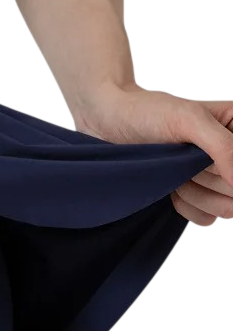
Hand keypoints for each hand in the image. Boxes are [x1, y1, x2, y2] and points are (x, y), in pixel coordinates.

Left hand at [74, 82, 232, 225]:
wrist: (110, 122)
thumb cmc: (148, 112)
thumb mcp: (190, 120)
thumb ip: (224, 147)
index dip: (223, 171)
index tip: (199, 158)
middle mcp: (231, 153)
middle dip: (208, 180)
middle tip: (183, 160)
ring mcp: (213, 176)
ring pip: (225, 208)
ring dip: (196, 195)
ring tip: (174, 171)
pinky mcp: (194, 194)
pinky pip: (205, 218)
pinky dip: (187, 206)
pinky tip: (171, 187)